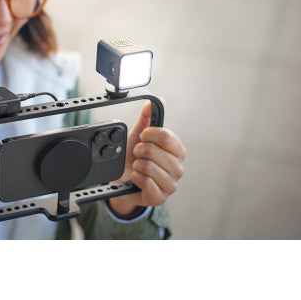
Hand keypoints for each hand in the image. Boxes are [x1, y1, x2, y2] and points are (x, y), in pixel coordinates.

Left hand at [108, 99, 185, 217]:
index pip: (168, 137)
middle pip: (155, 151)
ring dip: (137, 165)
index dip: (150, 134)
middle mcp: (178, 169)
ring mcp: (171, 185)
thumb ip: (146, 119)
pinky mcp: (160, 198)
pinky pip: (146, 182)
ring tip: (137, 166)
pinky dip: (136, 177)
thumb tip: (153, 101)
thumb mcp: (138, 136)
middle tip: (137, 154)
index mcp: (177, 151)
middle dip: (140, 150)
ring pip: (149, 167)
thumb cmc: (134, 158)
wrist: (122, 179)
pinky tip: (136, 178)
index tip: (142, 135)